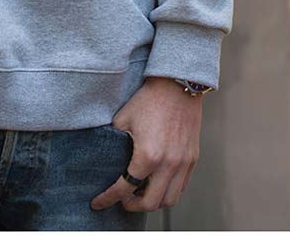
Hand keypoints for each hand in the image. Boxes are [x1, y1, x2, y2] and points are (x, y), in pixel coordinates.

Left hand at [93, 83, 203, 216]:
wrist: (178, 83)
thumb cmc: (149, 99)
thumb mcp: (123, 118)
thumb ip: (113, 141)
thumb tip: (101, 156)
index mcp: (148, 156)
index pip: (124, 189)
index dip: (108, 199)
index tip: (98, 203)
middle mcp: (168, 164)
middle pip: (149, 203)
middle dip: (132, 206)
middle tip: (123, 199)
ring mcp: (182, 163)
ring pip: (169, 200)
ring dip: (153, 201)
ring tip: (141, 192)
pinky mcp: (192, 158)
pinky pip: (181, 187)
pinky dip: (168, 191)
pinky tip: (158, 182)